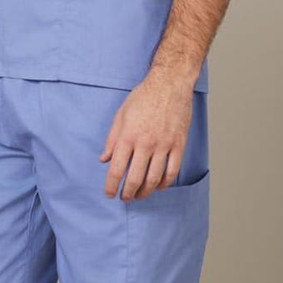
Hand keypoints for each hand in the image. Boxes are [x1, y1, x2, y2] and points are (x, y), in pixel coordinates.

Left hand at [99, 71, 193, 199]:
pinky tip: (158, 187)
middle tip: (124, 198)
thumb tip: (104, 159)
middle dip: (127, 193)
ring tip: (139, 196)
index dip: (111, 186)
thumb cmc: (143, 97)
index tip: (109, 194)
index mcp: (128, 137)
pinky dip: (165, 183)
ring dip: (145, 191)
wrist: (169, 84)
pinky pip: (172, 171)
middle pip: (135, 178)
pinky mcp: (178, 144)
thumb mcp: (120, 116)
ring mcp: (163, 145)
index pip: (116, 169)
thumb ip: (111, 140)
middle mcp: (145, 143)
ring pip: (154, 178)